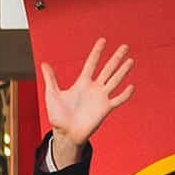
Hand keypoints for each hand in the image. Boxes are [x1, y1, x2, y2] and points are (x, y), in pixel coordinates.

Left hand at [41, 38, 133, 164]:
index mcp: (82, 83)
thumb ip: (51, 79)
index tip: (102, 40)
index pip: (91, 64)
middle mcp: (93, 88)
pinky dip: (125, 94)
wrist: (65, 133)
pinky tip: (131, 86)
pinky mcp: (105, 108)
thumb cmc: (58, 115)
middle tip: (125, 46)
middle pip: (107, 69)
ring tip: (131, 60)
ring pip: (115, 81)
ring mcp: (101, 97)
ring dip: (123, 71)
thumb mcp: (52, 94)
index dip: (96, 52)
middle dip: (116, 58)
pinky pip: (118, 99)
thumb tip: (44, 64)